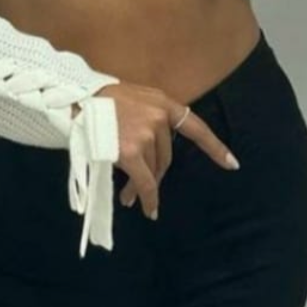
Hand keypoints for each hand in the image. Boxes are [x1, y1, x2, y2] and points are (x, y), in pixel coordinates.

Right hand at [73, 83, 239, 220]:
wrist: (75, 99)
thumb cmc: (99, 100)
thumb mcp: (134, 98)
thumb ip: (150, 116)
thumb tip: (154, 149)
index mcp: (162, 102)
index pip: (195, 127)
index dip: (214, 147)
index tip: (232, 164)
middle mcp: (159, 118)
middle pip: (166, 155)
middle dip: (156, 173)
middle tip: (142, 188)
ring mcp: (146, 135)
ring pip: (153, 170)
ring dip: (143, 185)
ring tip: (129, 196)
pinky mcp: (131, 152)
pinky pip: (145, 182)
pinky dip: (147, 198)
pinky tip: (147, 208)